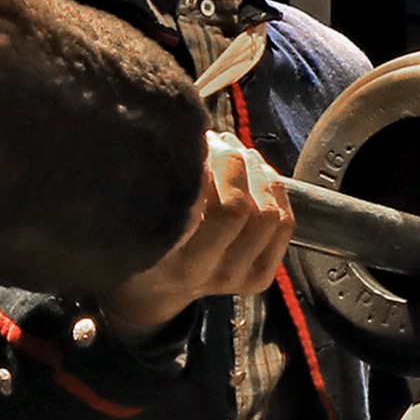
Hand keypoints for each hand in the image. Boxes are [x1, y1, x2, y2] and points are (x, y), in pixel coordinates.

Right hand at [103, 131, 292, 339]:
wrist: (153, 287)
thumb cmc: (140, 239)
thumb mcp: (135, 216)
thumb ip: (158, 183)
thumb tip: (188, 133)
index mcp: (174, 261)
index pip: (201, 204)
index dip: (206, 165)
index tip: (195, 141)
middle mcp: (209, 274)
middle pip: (239, 208)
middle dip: (232, 163)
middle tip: (218, 142)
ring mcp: (238, 278)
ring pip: (269, 215)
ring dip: (258, 173)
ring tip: (237, 152)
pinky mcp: (260, 276)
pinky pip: (284, 224)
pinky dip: (274, 190)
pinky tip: (255, 170)